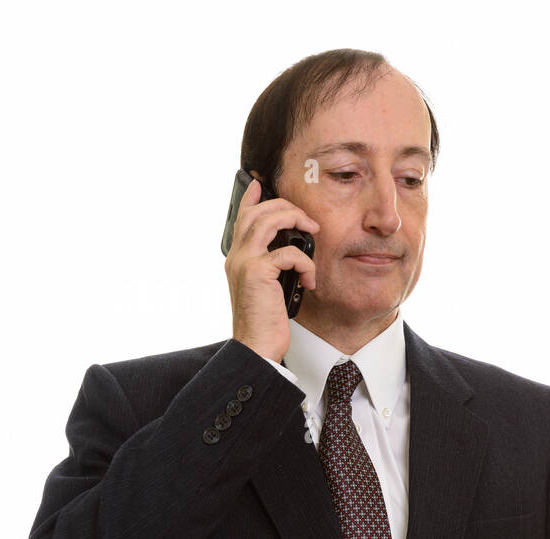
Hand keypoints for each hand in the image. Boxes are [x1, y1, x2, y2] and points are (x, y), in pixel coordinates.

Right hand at [225, 175, 318, 362]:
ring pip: (269, 221)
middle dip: (285, 207)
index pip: (242, 218)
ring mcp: (244, 262)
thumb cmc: (265, 321)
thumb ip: (273, 267)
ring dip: (296, 221)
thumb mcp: (269, 288)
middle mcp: (236, 256)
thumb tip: (291, 252)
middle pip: (257, 212)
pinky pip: (288, 253)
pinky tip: (310, 280)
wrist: (256, 346)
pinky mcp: (257, 273)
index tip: (260, 183)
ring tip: (313, 232)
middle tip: (307, 219)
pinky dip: (305, 263)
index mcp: (237, 258)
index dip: (252, 198)